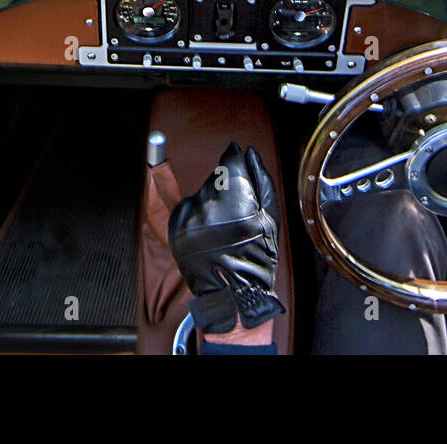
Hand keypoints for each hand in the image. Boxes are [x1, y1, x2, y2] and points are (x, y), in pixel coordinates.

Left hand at [168, 142, 284, 333]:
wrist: (232, 293)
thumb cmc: (256, 258)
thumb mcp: (270, 219)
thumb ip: (261, 181)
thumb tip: (250, 154)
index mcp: (237, 204)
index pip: (230, 164)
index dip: (234, 157)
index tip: (235, 153)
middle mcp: (210, 209)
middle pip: (216, 178)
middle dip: (226, 186)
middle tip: (236, 209)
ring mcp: (190, 219)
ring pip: (201, 192)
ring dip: (211, 200)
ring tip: (223, 225)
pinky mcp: (176, 228)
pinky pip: (186, 206)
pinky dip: (196, 212)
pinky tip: (209, 230)